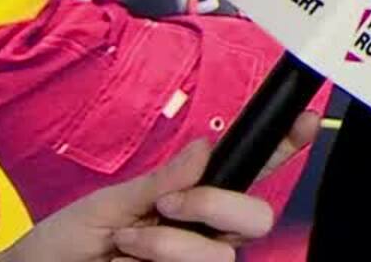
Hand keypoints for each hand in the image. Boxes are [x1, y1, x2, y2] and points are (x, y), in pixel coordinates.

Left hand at [0, 114, 319, 261]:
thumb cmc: (65, 243)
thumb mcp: (107, 202)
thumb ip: (159, 179)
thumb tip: (203, 149)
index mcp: (195, 197)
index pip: (251, 169)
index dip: (284, 145)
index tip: (304, 122)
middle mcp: (206, 233)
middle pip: (257, 216)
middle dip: (216, 206)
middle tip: (168, 204)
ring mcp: (198, 261)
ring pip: (223, 254)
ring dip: (171, 243)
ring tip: (129, 242)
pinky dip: (165, 258)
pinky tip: (132, 259)